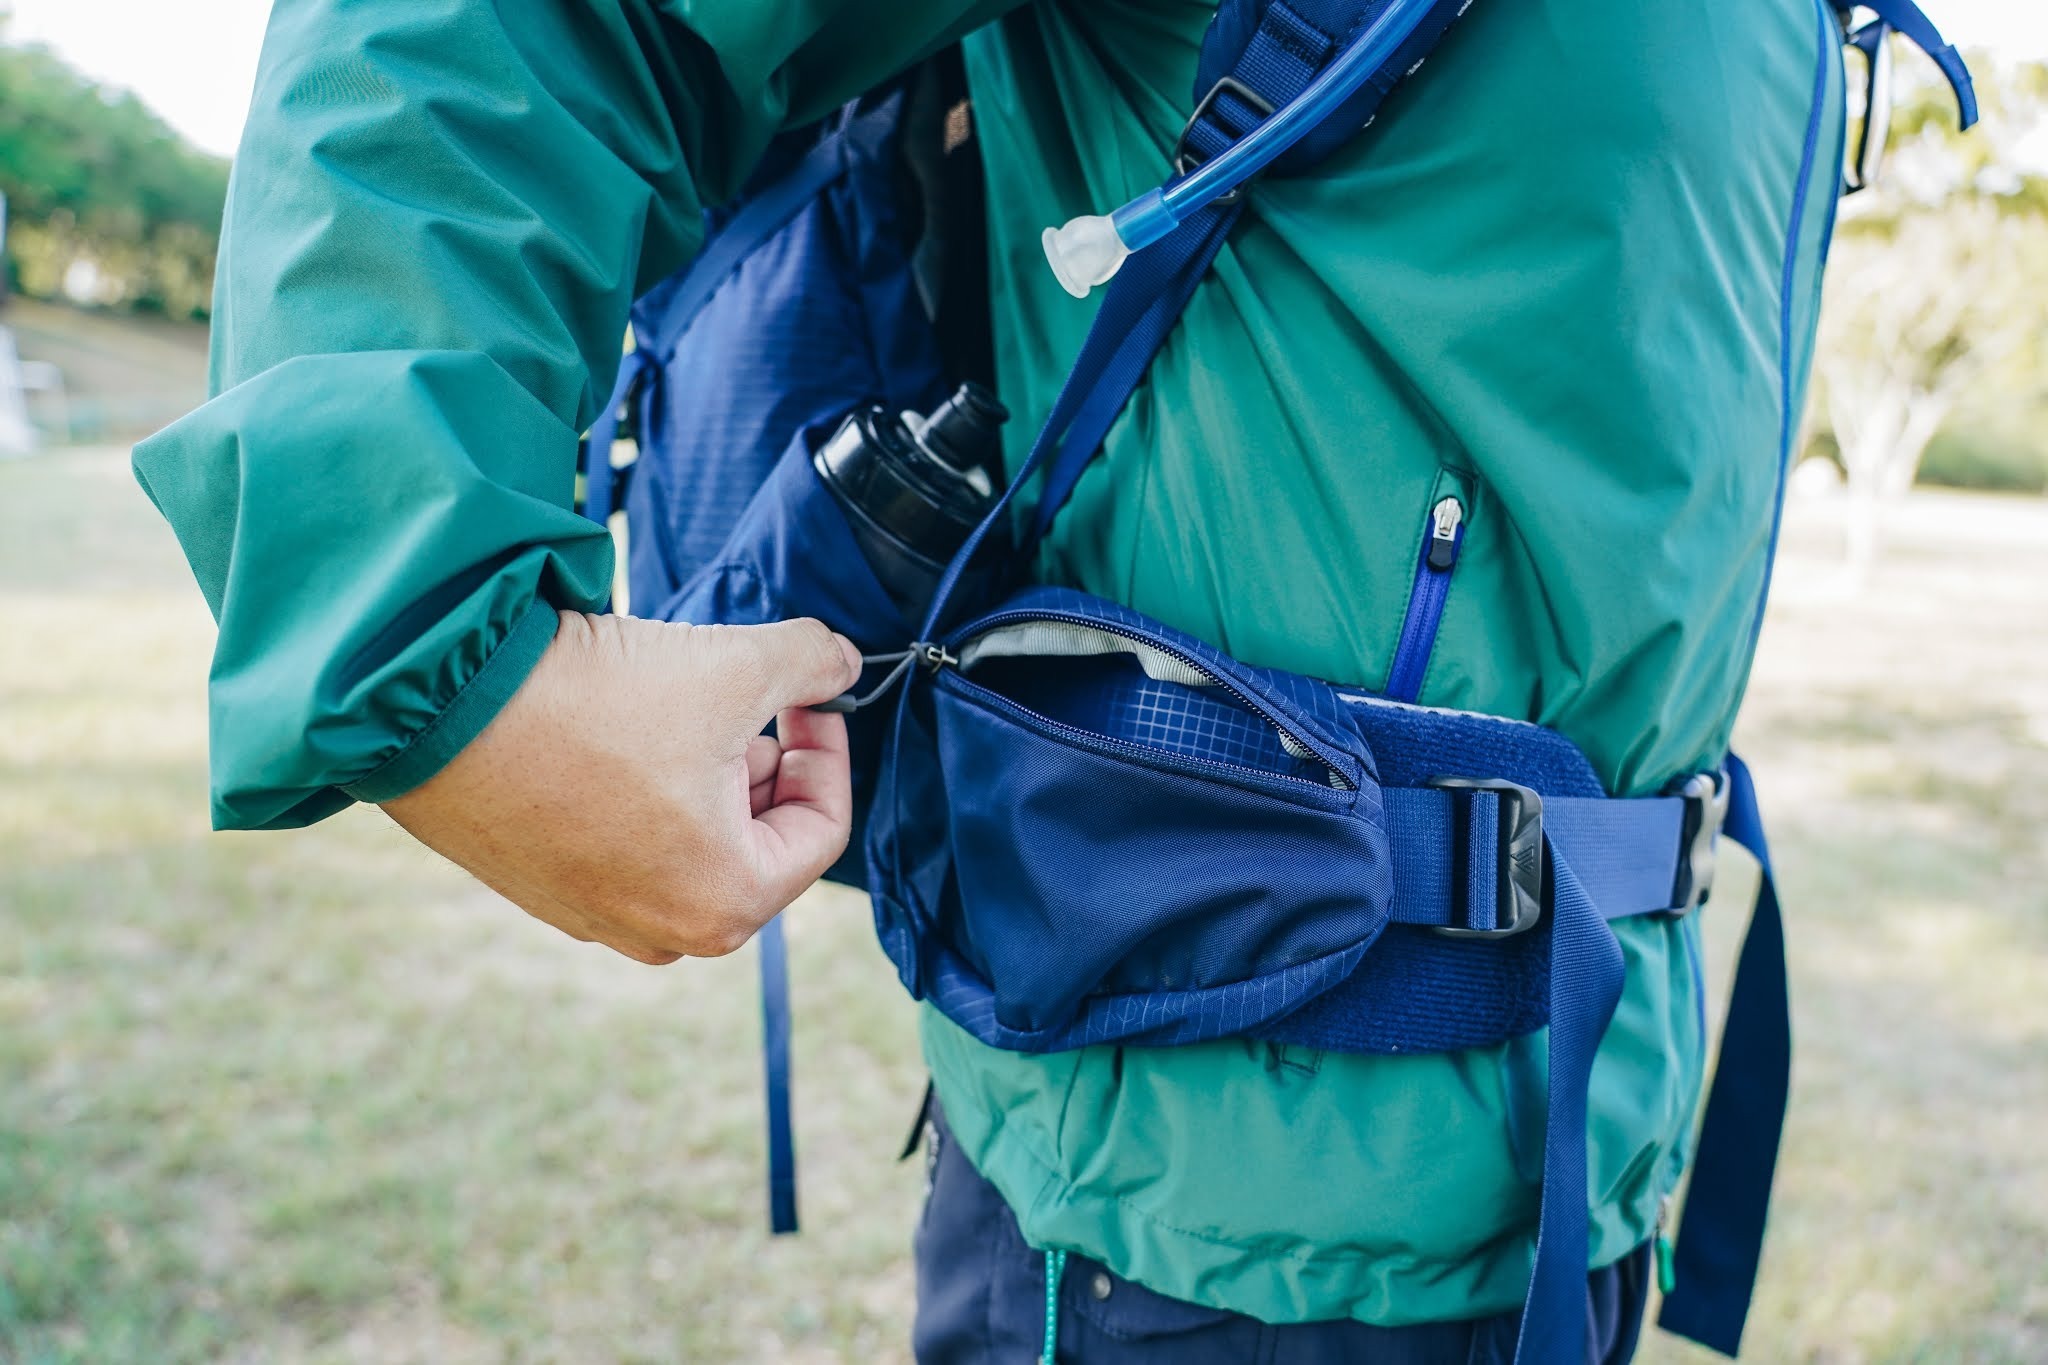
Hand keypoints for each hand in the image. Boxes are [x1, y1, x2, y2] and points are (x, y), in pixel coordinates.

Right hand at [383, 610, 861, 963]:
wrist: (436, 705)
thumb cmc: (594, 701)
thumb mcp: (734, 665)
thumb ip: (812, 662)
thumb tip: (842, 661)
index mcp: (726, 902)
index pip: (822, 830)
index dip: (828, 749)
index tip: (809, 695)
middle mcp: (662, 934)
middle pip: (757, 841)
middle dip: (762, 764)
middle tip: (739, 698)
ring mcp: (595, 918)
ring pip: (691, 841)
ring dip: (704, 775)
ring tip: (672, 707)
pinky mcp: (542, 890)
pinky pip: (625, 844)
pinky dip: (642, 791)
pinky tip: (614, 730)